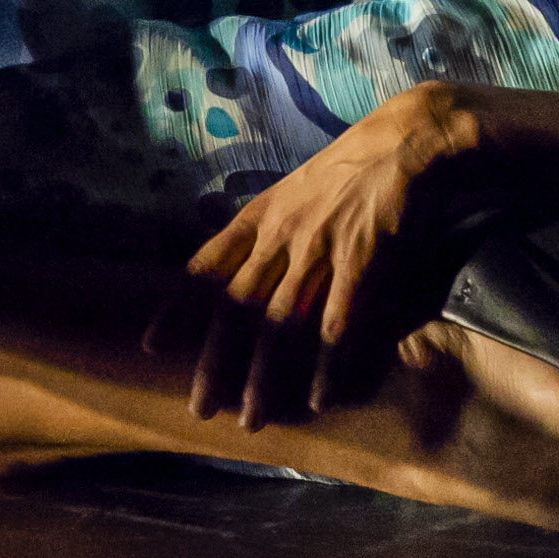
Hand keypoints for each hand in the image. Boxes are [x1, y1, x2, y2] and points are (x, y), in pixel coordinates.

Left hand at [151, 83, 480, 427]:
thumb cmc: (353, 165)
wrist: (407, 139)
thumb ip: (270, 230)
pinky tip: (320, 398)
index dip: (178, 308)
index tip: (151, 345)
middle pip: (236, 307)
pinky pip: (338, 322)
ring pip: (280, 323)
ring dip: (263, 376)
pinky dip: (327, 364)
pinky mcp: (361, 260)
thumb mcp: (296, 190)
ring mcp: (318, 248)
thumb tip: (246, 268)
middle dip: (215, 362)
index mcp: (260, 215)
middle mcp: (280, 234)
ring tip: (251, 418)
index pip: (205, 266)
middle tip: (200, 408)